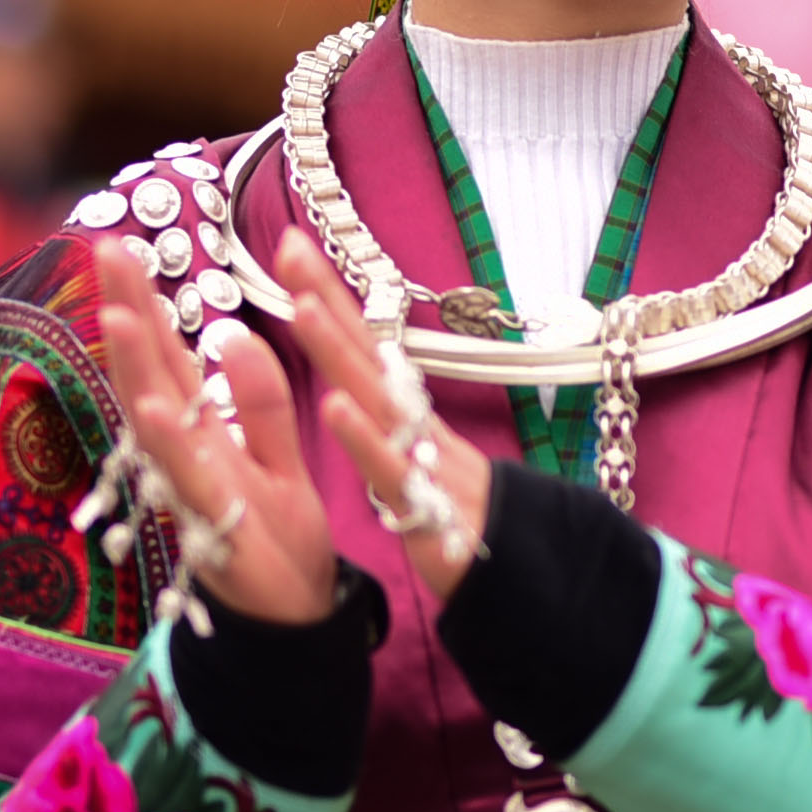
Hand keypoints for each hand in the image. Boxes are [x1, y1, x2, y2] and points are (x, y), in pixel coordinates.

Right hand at [93, 238, 335, 624]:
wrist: (296, 616)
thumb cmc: (275, 532)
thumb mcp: (282, 454)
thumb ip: (262, 402)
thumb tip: (231, 335)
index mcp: (205, 433)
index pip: (170, 356)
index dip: (146, 302)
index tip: (121, 243)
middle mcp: (188, 457)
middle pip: (152, 374)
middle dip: (128, 313)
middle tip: (105, 249)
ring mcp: (194, 491)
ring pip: (159, 423)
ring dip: (138, 371)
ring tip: (118, 317)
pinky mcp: (215, 529)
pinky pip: (193, 482)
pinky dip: (173, 449)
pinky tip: (155, 413)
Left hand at [269, 234, 496, 604]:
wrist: (521, 568)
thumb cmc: (456, 511)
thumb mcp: (415, 454)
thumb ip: (389, 415)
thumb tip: (360, 373)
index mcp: (402, 412)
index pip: (361, 343)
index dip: (328, 295)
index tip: (293, 243)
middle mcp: (411, 422)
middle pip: (366, 350)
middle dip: (327, 297)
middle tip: (290, 244)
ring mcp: (419, 457)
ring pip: (375, 396)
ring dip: (340, 350)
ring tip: (301, 305)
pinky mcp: (424, 504)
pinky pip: (389, 466)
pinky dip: (363, 436)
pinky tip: (333, 405)